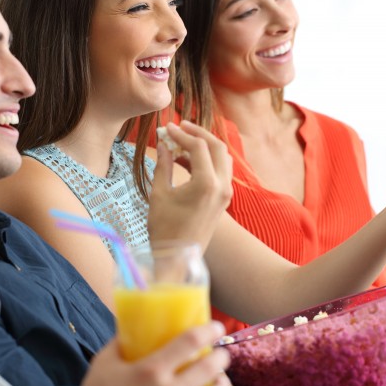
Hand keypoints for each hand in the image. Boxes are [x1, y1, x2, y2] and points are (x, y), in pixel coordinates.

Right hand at [69, 322, 232, 385]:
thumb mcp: (104, 364)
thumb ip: (121, 342)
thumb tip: (135, 324)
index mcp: (150, 372)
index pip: (191, 342)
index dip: (209, 330)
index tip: (215, 327)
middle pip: (211, 368)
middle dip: (221, 356)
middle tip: (220, 354)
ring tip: (219, 382)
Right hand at [148, 121, 232, 248]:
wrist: (178, 258)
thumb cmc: (165, 228)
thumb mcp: (159, 194)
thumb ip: (163, 164)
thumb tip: (163, 143)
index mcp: (207, 184)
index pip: (198, 147)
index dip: (182, 134)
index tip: (166, 128)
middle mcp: (222, 186)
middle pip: (217, 146)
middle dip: (198, 133)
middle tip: (180, 127)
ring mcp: (226, 193)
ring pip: (223, 157)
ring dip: (205, 145)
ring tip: (182, 141)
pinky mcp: (224, 198)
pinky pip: (221, 170)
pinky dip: (207, 160)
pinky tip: (186, 159)